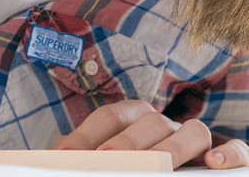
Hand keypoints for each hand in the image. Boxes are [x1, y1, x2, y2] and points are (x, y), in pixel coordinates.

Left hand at [50, 100, 248, 169]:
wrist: (180, 175)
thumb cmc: (138, 168)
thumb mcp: (112, 164)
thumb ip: (89, 162)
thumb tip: (57, 160)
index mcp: (133, 121)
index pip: (109, 116)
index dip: (88, 134)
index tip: (67, 155)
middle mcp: (165, 125)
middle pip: (147, 121)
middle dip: (125, 143)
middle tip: (103, 163)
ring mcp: (197, 139)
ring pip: (191, 129)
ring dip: (172, 148)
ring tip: (155, 169)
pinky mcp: (229, 155)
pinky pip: (238, 147)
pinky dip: (230, 152)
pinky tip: (214, 164)